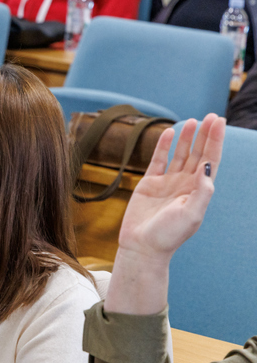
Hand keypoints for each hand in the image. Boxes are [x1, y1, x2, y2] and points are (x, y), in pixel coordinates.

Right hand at [118, 114, 223, 260]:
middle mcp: (185, 184)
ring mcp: (168, 182)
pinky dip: (163, 146)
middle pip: (198, 153)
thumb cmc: (169, 235)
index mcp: (198, 190)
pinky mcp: (149, 183)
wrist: (143, 246)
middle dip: (206, 135)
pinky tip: (168, 133)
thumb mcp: (191, 214)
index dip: (216, 141)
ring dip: (187, 138)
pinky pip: (158, 160)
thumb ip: (201, 191)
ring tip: (193, 121)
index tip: (219, 122)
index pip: (210, 160)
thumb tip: (206, 166)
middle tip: (211, 116)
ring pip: (180, 154)